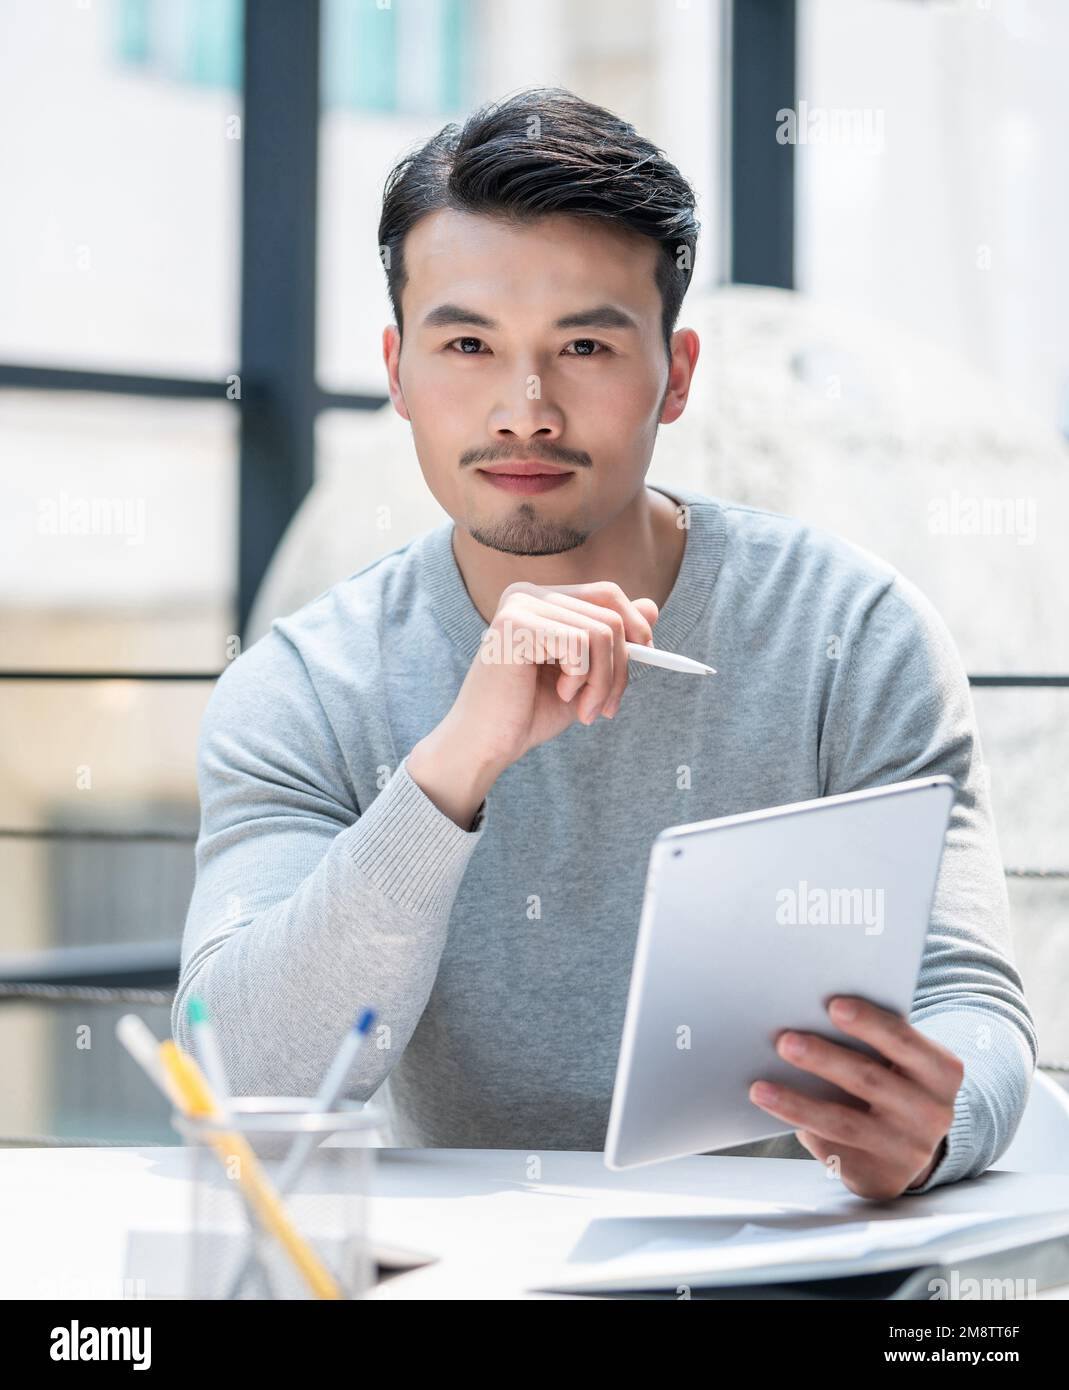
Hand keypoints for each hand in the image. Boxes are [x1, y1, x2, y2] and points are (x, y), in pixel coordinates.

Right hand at [441, 580, 659, 776]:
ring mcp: (520, 604)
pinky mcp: (515, 622)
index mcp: (542, 600)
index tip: (644, 662)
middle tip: (606, 708)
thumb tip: (652, 607)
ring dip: (603, 681)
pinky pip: (580, 643)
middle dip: (620, 669)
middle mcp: (528, 593)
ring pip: (602, 632)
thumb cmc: (529, 713)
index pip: (607, 595)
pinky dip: (583, 679)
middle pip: (610, 616)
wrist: (487, 744)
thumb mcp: (584, 675)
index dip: (635, 627)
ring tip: (584, 708)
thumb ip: (613, 641)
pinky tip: (561, 695)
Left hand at [748, 996, 963, 1199]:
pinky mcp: (879, 1176)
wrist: (912, 1145)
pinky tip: (773, 1112)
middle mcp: (931, 1113)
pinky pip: (833, 1149)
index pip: (903, 1040)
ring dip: (798, 1103)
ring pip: (844, 1122)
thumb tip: (808, 1019)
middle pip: (868, 1079)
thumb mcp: (901, 1061)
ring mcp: (907, 1150)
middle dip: (823, 1058)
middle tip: (783, 1041)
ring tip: (760, 1088)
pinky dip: (800, 1128)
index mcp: (941, 1072)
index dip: (868, 1022)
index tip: (832, 1004)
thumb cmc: (894, 1081)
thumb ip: (874, 1042)